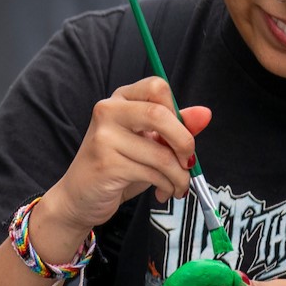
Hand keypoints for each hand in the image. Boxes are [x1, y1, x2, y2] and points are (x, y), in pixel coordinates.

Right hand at [29, 78, 206, 263]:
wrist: (80, 198)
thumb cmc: (118, 167)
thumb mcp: (149, 143)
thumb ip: (176, 127)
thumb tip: (205, 113)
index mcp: (120, 99)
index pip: (157, 87)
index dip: (177, 113)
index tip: (181, 136)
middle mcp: (108, 111)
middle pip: (160, 113)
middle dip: (184, 143)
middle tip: (188, 162)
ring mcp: (104, 136)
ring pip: (161, 153)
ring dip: (179, 176)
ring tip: (176, 186)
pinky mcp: (106, 163)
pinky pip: (152, 173)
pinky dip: (167, 186)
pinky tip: (162, 192)